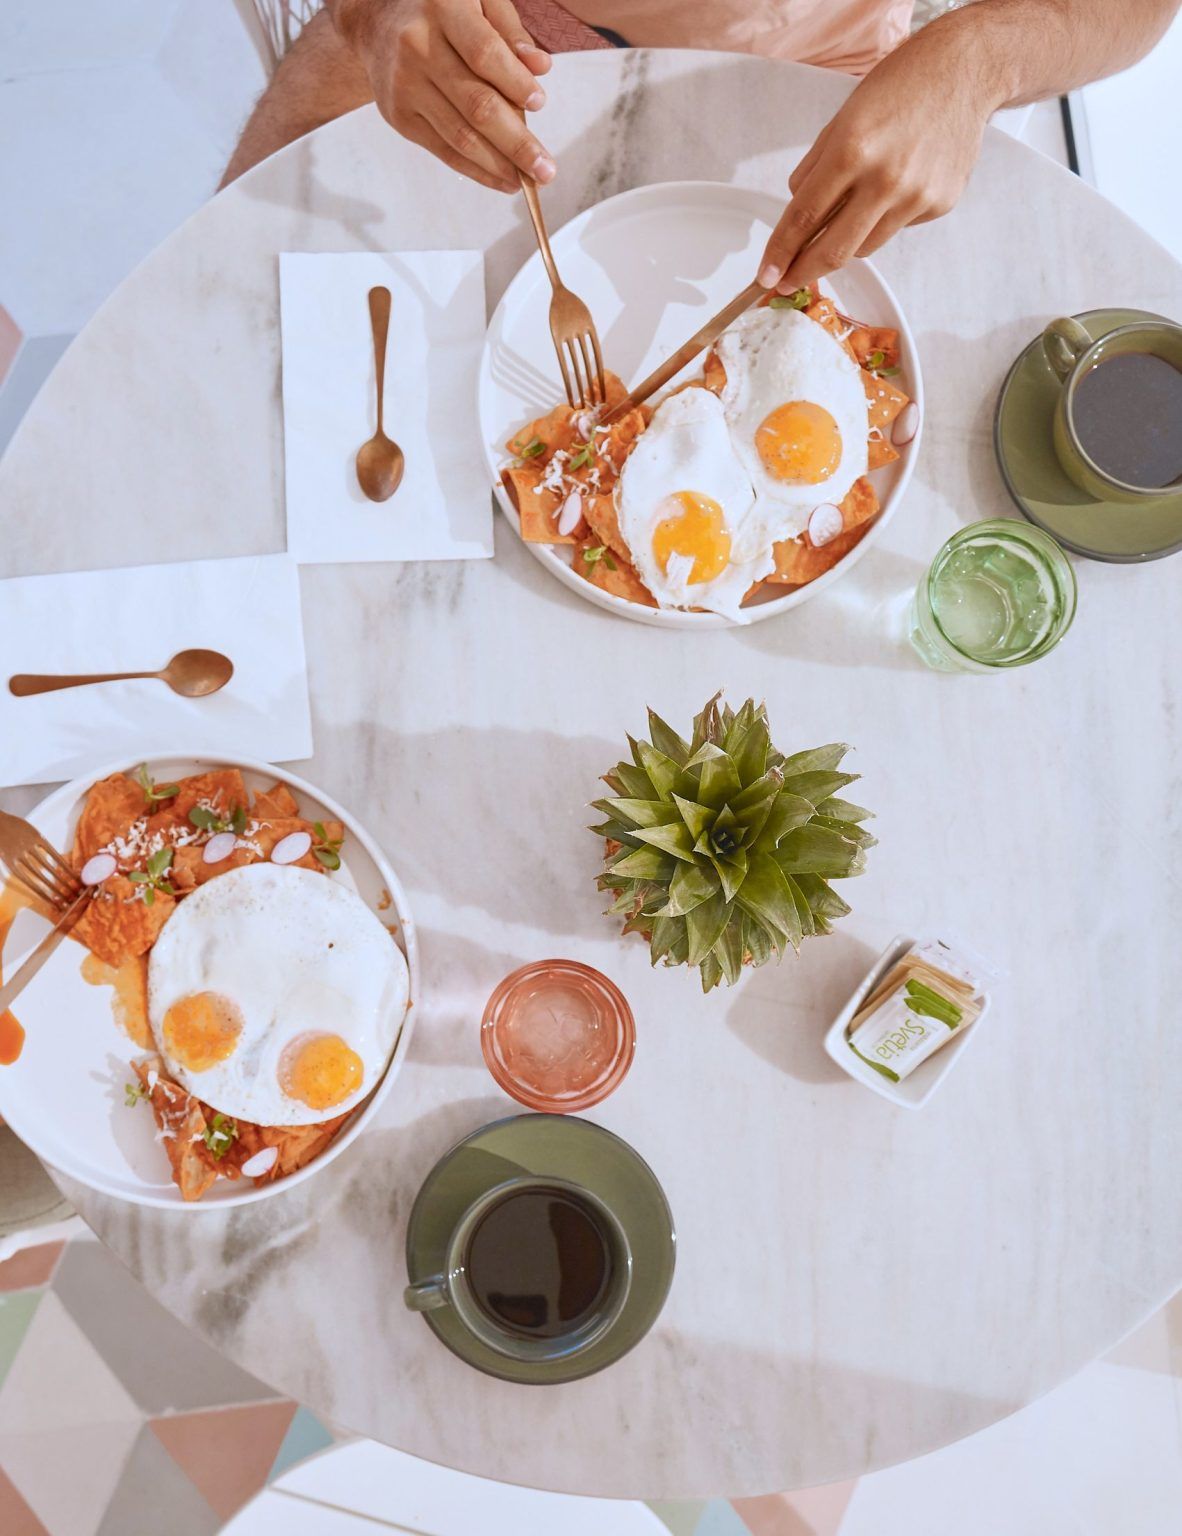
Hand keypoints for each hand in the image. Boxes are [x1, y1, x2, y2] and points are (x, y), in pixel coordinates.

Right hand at [334, 0, 553, 191]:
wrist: (376, 26)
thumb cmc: (439, 12)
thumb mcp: (477, 0)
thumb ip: (509, 30)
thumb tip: (539, 68)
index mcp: (443, 9)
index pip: (484, 54)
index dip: (514, 83)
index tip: (539, 103)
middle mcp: (418, 47)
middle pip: (475, 105)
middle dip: (516, 143)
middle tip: (545, 169)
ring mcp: (405, 86)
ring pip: (460, 135)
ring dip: (500, 165)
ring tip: (529, 180)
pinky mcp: (399, 117)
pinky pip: (444, 150)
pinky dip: (476, 170)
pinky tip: (502, 179)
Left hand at [757, 32, 994, 290]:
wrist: (964, 71)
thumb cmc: (900, 86)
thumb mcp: (842, 118)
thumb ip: (814, 169)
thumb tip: (797, 213)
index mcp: (852, 150)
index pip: (803, 217)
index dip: (780, 253)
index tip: (766, 276)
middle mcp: (885, 179)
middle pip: (833, 250)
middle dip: (803, 272)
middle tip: (785, 283)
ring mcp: (916, 196)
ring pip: (864, 247)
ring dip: (844, 242)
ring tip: (848, 214)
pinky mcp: (938, 204)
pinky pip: (895, 229)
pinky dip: (883, 219)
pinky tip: (895, 185)